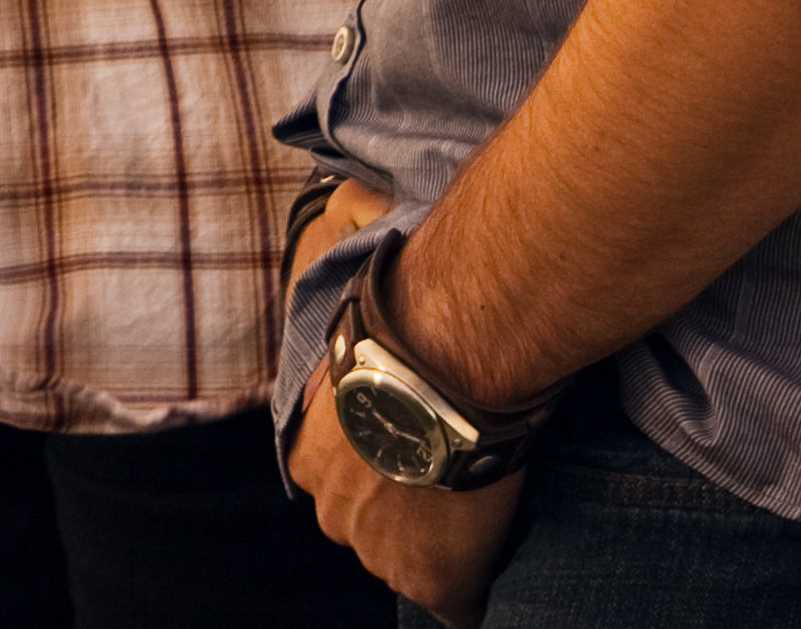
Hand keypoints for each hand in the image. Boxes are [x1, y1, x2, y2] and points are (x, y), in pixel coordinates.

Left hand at [282, 181, 529, 615]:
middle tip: (455, 466)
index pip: (340, 471)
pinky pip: (456, 602)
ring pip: (411, 559)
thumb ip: (345, 293)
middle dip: (406, 501)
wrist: (454, 349)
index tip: (419, 440)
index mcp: (308, 445)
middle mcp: (329, 506)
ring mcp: (378, 549)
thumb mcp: (353, 299)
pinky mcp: (430, 576)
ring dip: (443, 538)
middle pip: (370, 519)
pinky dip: (472, 588)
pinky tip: (492, 563)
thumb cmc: (410, 312)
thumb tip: (338, 210)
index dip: (386, 457)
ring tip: (483, 495)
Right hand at [283, 402, 524, 620]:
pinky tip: (361, 417)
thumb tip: (460, 558)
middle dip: (403, 519)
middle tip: (427, 471)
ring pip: (349, 509)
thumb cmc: (487, 447)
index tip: (461, 521)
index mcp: (432, 584)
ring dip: (364, 483)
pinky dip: (333, 448)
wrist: (442, 379)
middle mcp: (378, 564)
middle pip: (388, 550)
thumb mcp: (497, 520)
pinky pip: (318, 468)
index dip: (452, 554)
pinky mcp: (306, 470)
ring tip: (395, 435)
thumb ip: (467, 552)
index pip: (444, 594)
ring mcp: (338, 518)